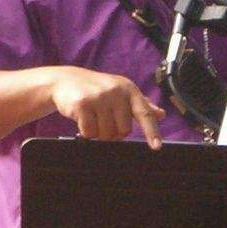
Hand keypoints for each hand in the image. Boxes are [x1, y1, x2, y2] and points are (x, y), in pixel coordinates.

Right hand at [50, 68, 164, 146]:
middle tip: (104, 120)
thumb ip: (141, 104)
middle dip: (113, 132)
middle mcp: (116, 91)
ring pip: (106, 134)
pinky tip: (82, 119)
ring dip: (99, 132)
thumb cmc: (97, 88)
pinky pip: (89, 132)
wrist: (66, 80)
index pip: (144, 113)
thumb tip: (161, 114)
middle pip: (123, 130)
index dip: (151, 131)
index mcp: (128, 89)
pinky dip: (86, 132)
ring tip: (93, 117)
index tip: (156, 146)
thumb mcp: (120, 92)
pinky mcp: (82, 104)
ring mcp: (99, 97)